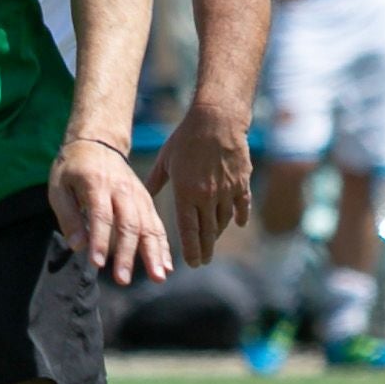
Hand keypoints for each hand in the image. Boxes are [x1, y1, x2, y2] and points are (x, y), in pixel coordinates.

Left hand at [50, 138, 163, 285]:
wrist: (98, 142)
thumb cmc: (73, 168)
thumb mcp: (58, 186)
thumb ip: (67, 216)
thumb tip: (78, 246)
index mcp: (97, 184)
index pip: (100, 215)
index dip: (99, 240)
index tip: (97, 264)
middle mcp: (122, 190)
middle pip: (128, 224)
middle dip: (126, 254)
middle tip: (122, 280)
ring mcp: (138, 195)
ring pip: (148, 226)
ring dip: (154, 254)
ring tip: (158, 278)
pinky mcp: (147, 201)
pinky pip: (157, 225)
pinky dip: (163, 246)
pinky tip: (167, 267)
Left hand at [145, 101, 252, 266]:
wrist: (217, 120)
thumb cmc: (186, 138)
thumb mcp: (165, 160)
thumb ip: (155, 182)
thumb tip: (142, 197)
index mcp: (186, 193)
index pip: (188, 230)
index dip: (190, 249)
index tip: (191, 263)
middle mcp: (208, 196)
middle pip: (207, 231)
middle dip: (204, 250)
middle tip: (203, 262)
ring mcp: (227, 190)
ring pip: (224, 221)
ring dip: (218, 235)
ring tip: (213, 244)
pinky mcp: (242, 182)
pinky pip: (242, 205)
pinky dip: (239, 216)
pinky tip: (237, 224)